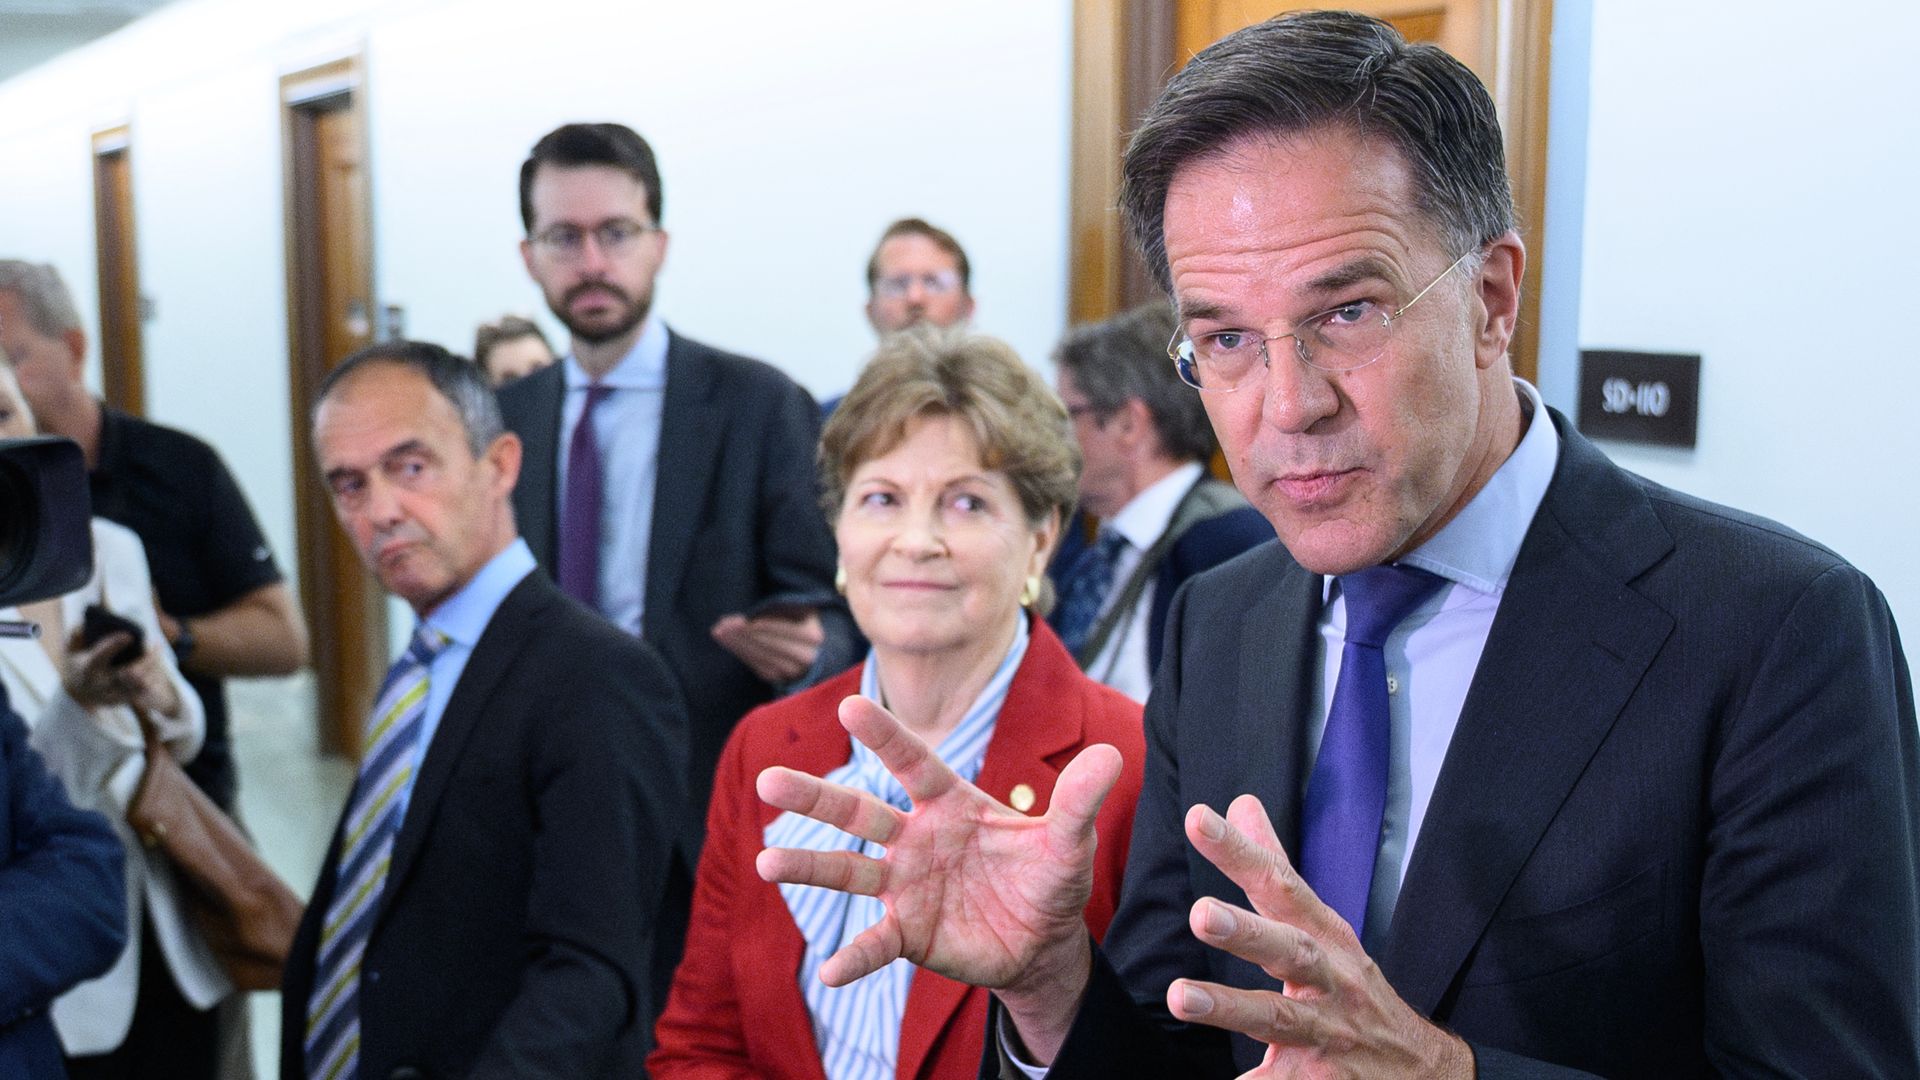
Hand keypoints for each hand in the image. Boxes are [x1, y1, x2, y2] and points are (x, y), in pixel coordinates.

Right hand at [60, 632, 178, 717]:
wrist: (78, 692)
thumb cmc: (78, 663)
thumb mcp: (71, 649)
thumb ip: (76, 636)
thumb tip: (85, 625)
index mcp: (86, 669)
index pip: (99, 656)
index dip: (114, 645)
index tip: (129, 635)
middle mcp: (100, 684)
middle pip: (128, 674)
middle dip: (145, 660)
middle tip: (156, 644)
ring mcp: (112, 695)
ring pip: (141, 684)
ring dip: (153, 667)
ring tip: (157, 650)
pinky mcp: (123, 700)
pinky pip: (144, 691)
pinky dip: (153, 676)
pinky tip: (157, 662)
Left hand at [711, 609, 824, 682]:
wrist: (808, 645)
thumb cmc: (798, 618)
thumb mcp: (797, 608)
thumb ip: (782, 607)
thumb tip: (754, 615)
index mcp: (813, 636)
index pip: (784, 630)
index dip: (762, 625)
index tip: (742, 620)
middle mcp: (806, 657)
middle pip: (769, 645)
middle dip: (743, 634)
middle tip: (722, 624)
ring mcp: (791, 671)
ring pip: (760, 656)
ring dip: (736, 643)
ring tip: (719, 630)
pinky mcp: (776, 678)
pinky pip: (754, 664)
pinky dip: (738, 651)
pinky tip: (725, 640)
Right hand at [756, 695, 1122, 1059]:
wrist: (1043, 943)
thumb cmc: (1048, 878)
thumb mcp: (1068, 842)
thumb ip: (1079, 801)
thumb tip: (1113, 755)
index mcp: (951, 803)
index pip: (913, 763)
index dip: (885, 736)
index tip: (850, 705)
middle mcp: (916, 838)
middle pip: (859, 812)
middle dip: (815, 798)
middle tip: (766, 780)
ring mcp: (906, 885)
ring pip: (849, 872)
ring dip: (808, 867)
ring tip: (765, 861)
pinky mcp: (909, 932)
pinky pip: (876, 943)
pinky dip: (853, 956)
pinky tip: (828, 972)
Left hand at [1171, 795, 1472, 1078]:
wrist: (1420, 1069)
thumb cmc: (1352, 986)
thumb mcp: (1320, 924)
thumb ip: (1273, 866)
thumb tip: (1239, 803)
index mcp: (1324, 934)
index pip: (1280, 884)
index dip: (1240, 852)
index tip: (1198, 819)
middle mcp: (1329, 979)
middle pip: (1289, 950)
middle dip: (1247, 932)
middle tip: (1200, 913)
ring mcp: (1327, 1032)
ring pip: (1279, 1017)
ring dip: (1230, 1006)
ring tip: (1179, 996)